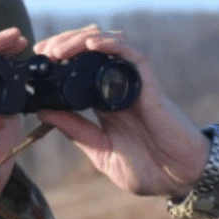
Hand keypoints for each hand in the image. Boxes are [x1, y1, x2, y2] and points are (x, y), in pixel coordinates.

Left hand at [33, 25, 208, 198]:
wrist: (181, 178)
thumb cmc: (148, 168)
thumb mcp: (100, 150)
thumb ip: (75, 130)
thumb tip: (43, 111)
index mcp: (104, 101)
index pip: (79, 68)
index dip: (59, 59)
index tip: (37, 60)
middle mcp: (118, 87)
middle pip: (91, 49)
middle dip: (64, 43)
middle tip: (42, 50)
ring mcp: (134, 84)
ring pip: (108, 45)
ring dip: (81, 40)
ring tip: (58, 49)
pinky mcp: (149, 85)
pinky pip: (132, 56)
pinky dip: (111, 45)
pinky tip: (91, 44)